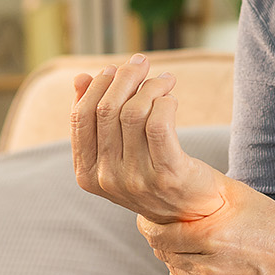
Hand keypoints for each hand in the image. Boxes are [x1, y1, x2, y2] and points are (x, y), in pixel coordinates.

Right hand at [70, 53, 227, 221]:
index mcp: (87, 174)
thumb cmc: (153, 172)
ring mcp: (136, 179)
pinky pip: (158, 123)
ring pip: (133, 112)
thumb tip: (80, 78)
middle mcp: (107, 179)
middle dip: (124, 77)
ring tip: (164, 80)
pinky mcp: (167, 174)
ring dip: (150, 85)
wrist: (194, 211)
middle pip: (107, 110)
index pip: (80, 117)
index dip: (96, 86)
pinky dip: (164, 101)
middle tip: (141, 63)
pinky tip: (171, 98)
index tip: (115, 69)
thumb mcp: (118, 151)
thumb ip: (97, 119)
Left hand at [138, 181, 274, 274]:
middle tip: (163, 229)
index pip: (159, 235)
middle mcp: (210, 268)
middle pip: (165, 255)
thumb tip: (172, 177)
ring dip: (176, 259)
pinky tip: (189, 269)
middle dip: (161, 241)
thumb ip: (204, 190)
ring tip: (185, 245)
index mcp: (211, 236)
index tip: (146, 219)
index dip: (149, 226)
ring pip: (176, 273)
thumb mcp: (241, 196)